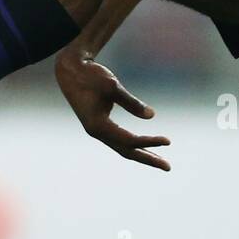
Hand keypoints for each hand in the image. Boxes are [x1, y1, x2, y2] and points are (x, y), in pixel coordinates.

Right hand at [55, 49, 169, 169]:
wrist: (70, 71)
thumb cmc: (91, 76)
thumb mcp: (112, 86)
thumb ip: (131, 102)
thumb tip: (152, 116)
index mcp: (98, 125)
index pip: (129, 140)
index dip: (149, 142)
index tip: (168, 141)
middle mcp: (96, 132)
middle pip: (126, 151)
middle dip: (148, 159)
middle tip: (168, 167)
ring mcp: (96, 130)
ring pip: (121, 147)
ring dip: (141, 154)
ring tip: (159, 161)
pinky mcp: (98, 125)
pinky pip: (117, 140)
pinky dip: (132, 145)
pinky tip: (143, 146)